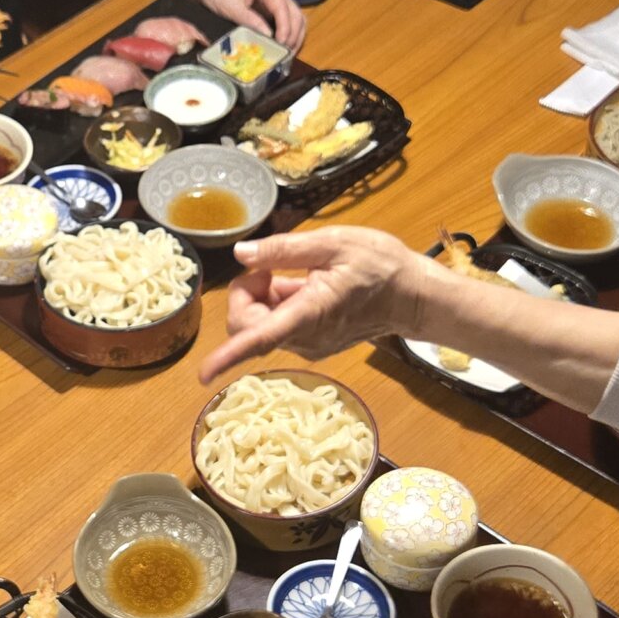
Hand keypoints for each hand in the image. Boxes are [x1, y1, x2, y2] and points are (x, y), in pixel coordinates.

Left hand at [186, 0, 306, 49]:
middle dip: (292, 34)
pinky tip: (285, 47)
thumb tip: (268, 35)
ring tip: (287, 54)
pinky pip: (290, 20)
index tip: (281, 44)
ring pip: (296, 16)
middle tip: (285, 53)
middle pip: (294, 12)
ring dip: (295, 36)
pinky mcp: (277, 5)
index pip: (281, 6)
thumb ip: (249, 19)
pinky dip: (290, 34)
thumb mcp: (229, 7)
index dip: (285, 27)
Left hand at [198, 228, 428, 382]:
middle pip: (249, 326)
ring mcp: (310, 345)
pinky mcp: (314, 344)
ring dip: (263, 297)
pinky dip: (278, 304)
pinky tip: (303, 284)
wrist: (414, 296)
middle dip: (246, 294)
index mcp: (309, 313)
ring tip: (294, 271)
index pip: (260, 339)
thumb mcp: (333, 243)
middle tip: (268, 265)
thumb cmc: (381, 265)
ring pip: (262, 326)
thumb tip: (242, 254)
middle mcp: (306, 338)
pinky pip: (279, 327)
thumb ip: (284, 250)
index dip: (228, 356)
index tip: (204, 373)